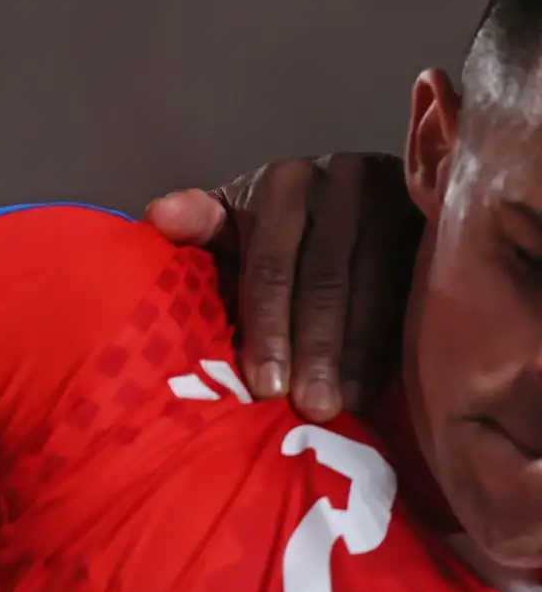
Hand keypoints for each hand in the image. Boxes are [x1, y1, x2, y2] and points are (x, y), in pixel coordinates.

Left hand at [145, 154, 421, 422]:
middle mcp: (338, 182)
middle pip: (325, 281)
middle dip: (316, 349)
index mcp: (279, 184)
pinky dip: (396, 341)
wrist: (347, 198)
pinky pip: (413, 291)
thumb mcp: (232, 223)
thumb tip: (161, 216)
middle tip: (312, 408)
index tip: (265, 385)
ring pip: (375, 290)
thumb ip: (199, 227)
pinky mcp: (430, 224)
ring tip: (345, 407)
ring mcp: (391, 201)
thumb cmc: (269, 228)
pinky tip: (385, 384)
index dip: (268, 326)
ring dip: (359, 354)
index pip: (271, 264)